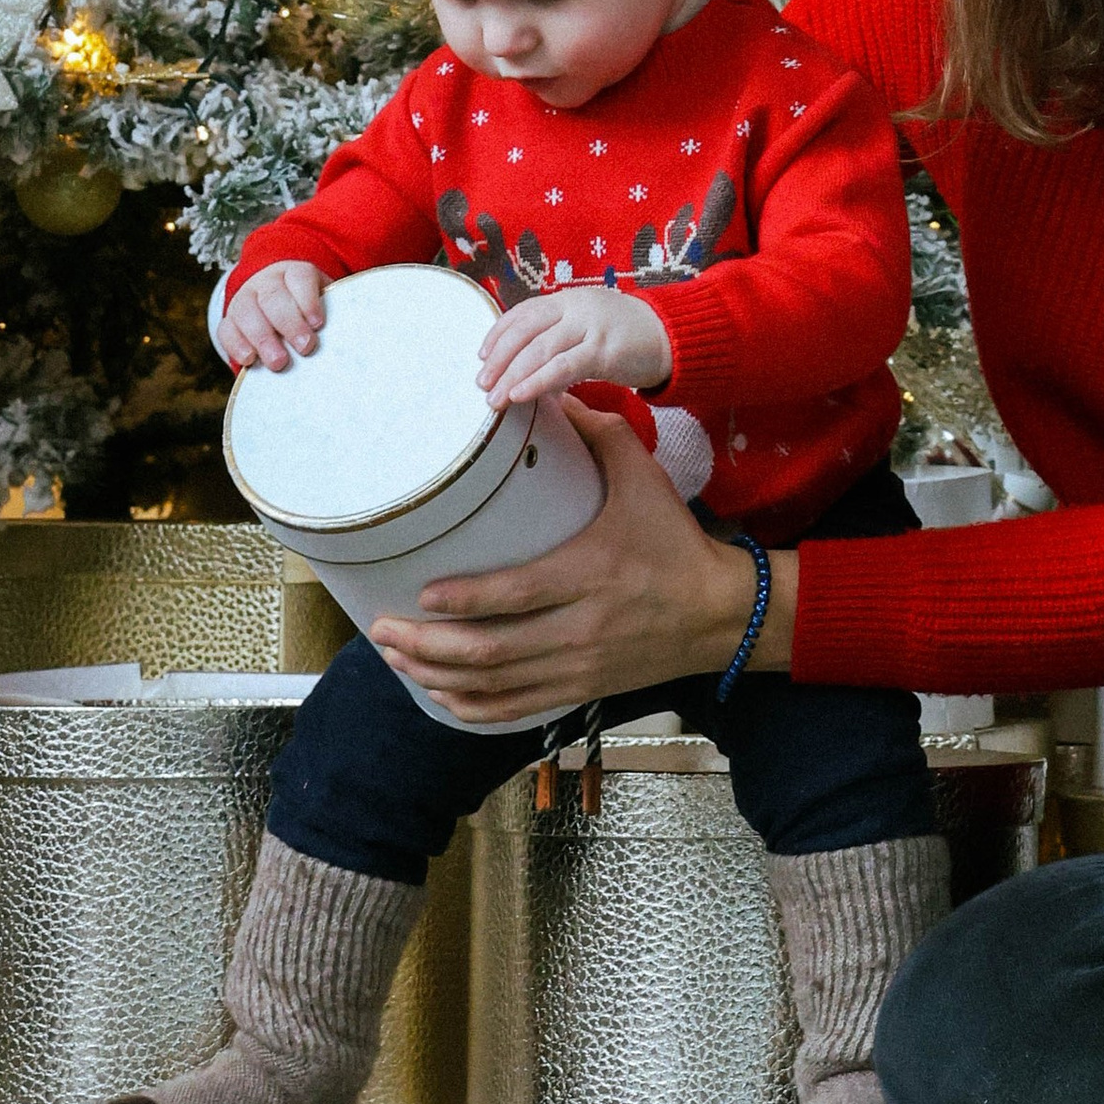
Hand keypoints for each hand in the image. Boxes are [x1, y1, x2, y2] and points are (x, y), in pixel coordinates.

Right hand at [223, 261, 327, 373]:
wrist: (275, 303)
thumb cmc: (307, 308)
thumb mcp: (322, 301)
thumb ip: (332, 311)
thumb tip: (352, 334)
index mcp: (293, 272)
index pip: (300, 278)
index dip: (308, 300)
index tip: (319, 324)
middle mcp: (266, 282)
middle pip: (273, 297)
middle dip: (289, 323)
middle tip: (305, 347)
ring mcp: (244, 300)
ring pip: (247, 312)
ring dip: (263, 338)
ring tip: (279, 362)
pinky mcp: (229, 321)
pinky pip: (226, 330)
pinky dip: (236, 345)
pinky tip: (249, 360)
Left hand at [369, 408, 795, 724]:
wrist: (721, 613)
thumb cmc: (676, 542)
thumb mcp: (645, 479)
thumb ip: (601, 433)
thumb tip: (555, 394)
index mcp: (593, 573)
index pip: (517, 595)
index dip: (464, 601)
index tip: (421, 594)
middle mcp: (582, 627)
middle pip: (491, 650)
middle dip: (428, 646)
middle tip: (383, 630)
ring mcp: (579, 665)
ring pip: (494, 685)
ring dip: (437, 676)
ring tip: (396, 657)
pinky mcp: (580, 688)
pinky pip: (514, 708)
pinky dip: (471, 707)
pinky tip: (439, 693)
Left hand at [476, 282, 671, 409]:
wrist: (675, 337)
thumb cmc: (631, 335)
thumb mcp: (591, 323)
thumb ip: (562, 333)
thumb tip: (526, 361)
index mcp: (570, 299)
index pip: (524, 312)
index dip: (499, 333)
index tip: (482, 355)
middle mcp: (578, 307)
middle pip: (526, 331)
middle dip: (499, 359)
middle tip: (482, 383)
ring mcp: (592, 326)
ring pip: (540, 350)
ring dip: (512, 376)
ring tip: (496, 399)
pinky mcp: (605, 350)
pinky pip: (563, 367)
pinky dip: (537, 382)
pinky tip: (521, 395)